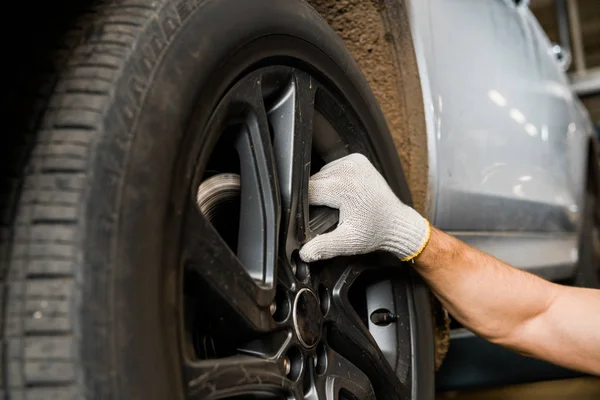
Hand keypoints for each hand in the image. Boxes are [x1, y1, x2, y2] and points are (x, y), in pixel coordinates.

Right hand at [299, 153, 429, 261]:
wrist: (397, 222)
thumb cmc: (376, 231)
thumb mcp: (347, 242)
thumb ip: (322, 247)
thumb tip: (304, 253)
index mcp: (343, 186)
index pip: (308, 192)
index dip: (305, 206)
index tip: (309, 217)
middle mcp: (348, 169)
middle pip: (314, 181)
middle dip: (315, 198)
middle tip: (326, 213)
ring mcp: (353, 162)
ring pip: (322, 173)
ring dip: (322, 187)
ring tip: (335, 203)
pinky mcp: (357, 159)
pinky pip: (333, 168)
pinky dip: (333, 179)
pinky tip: (341, 192)